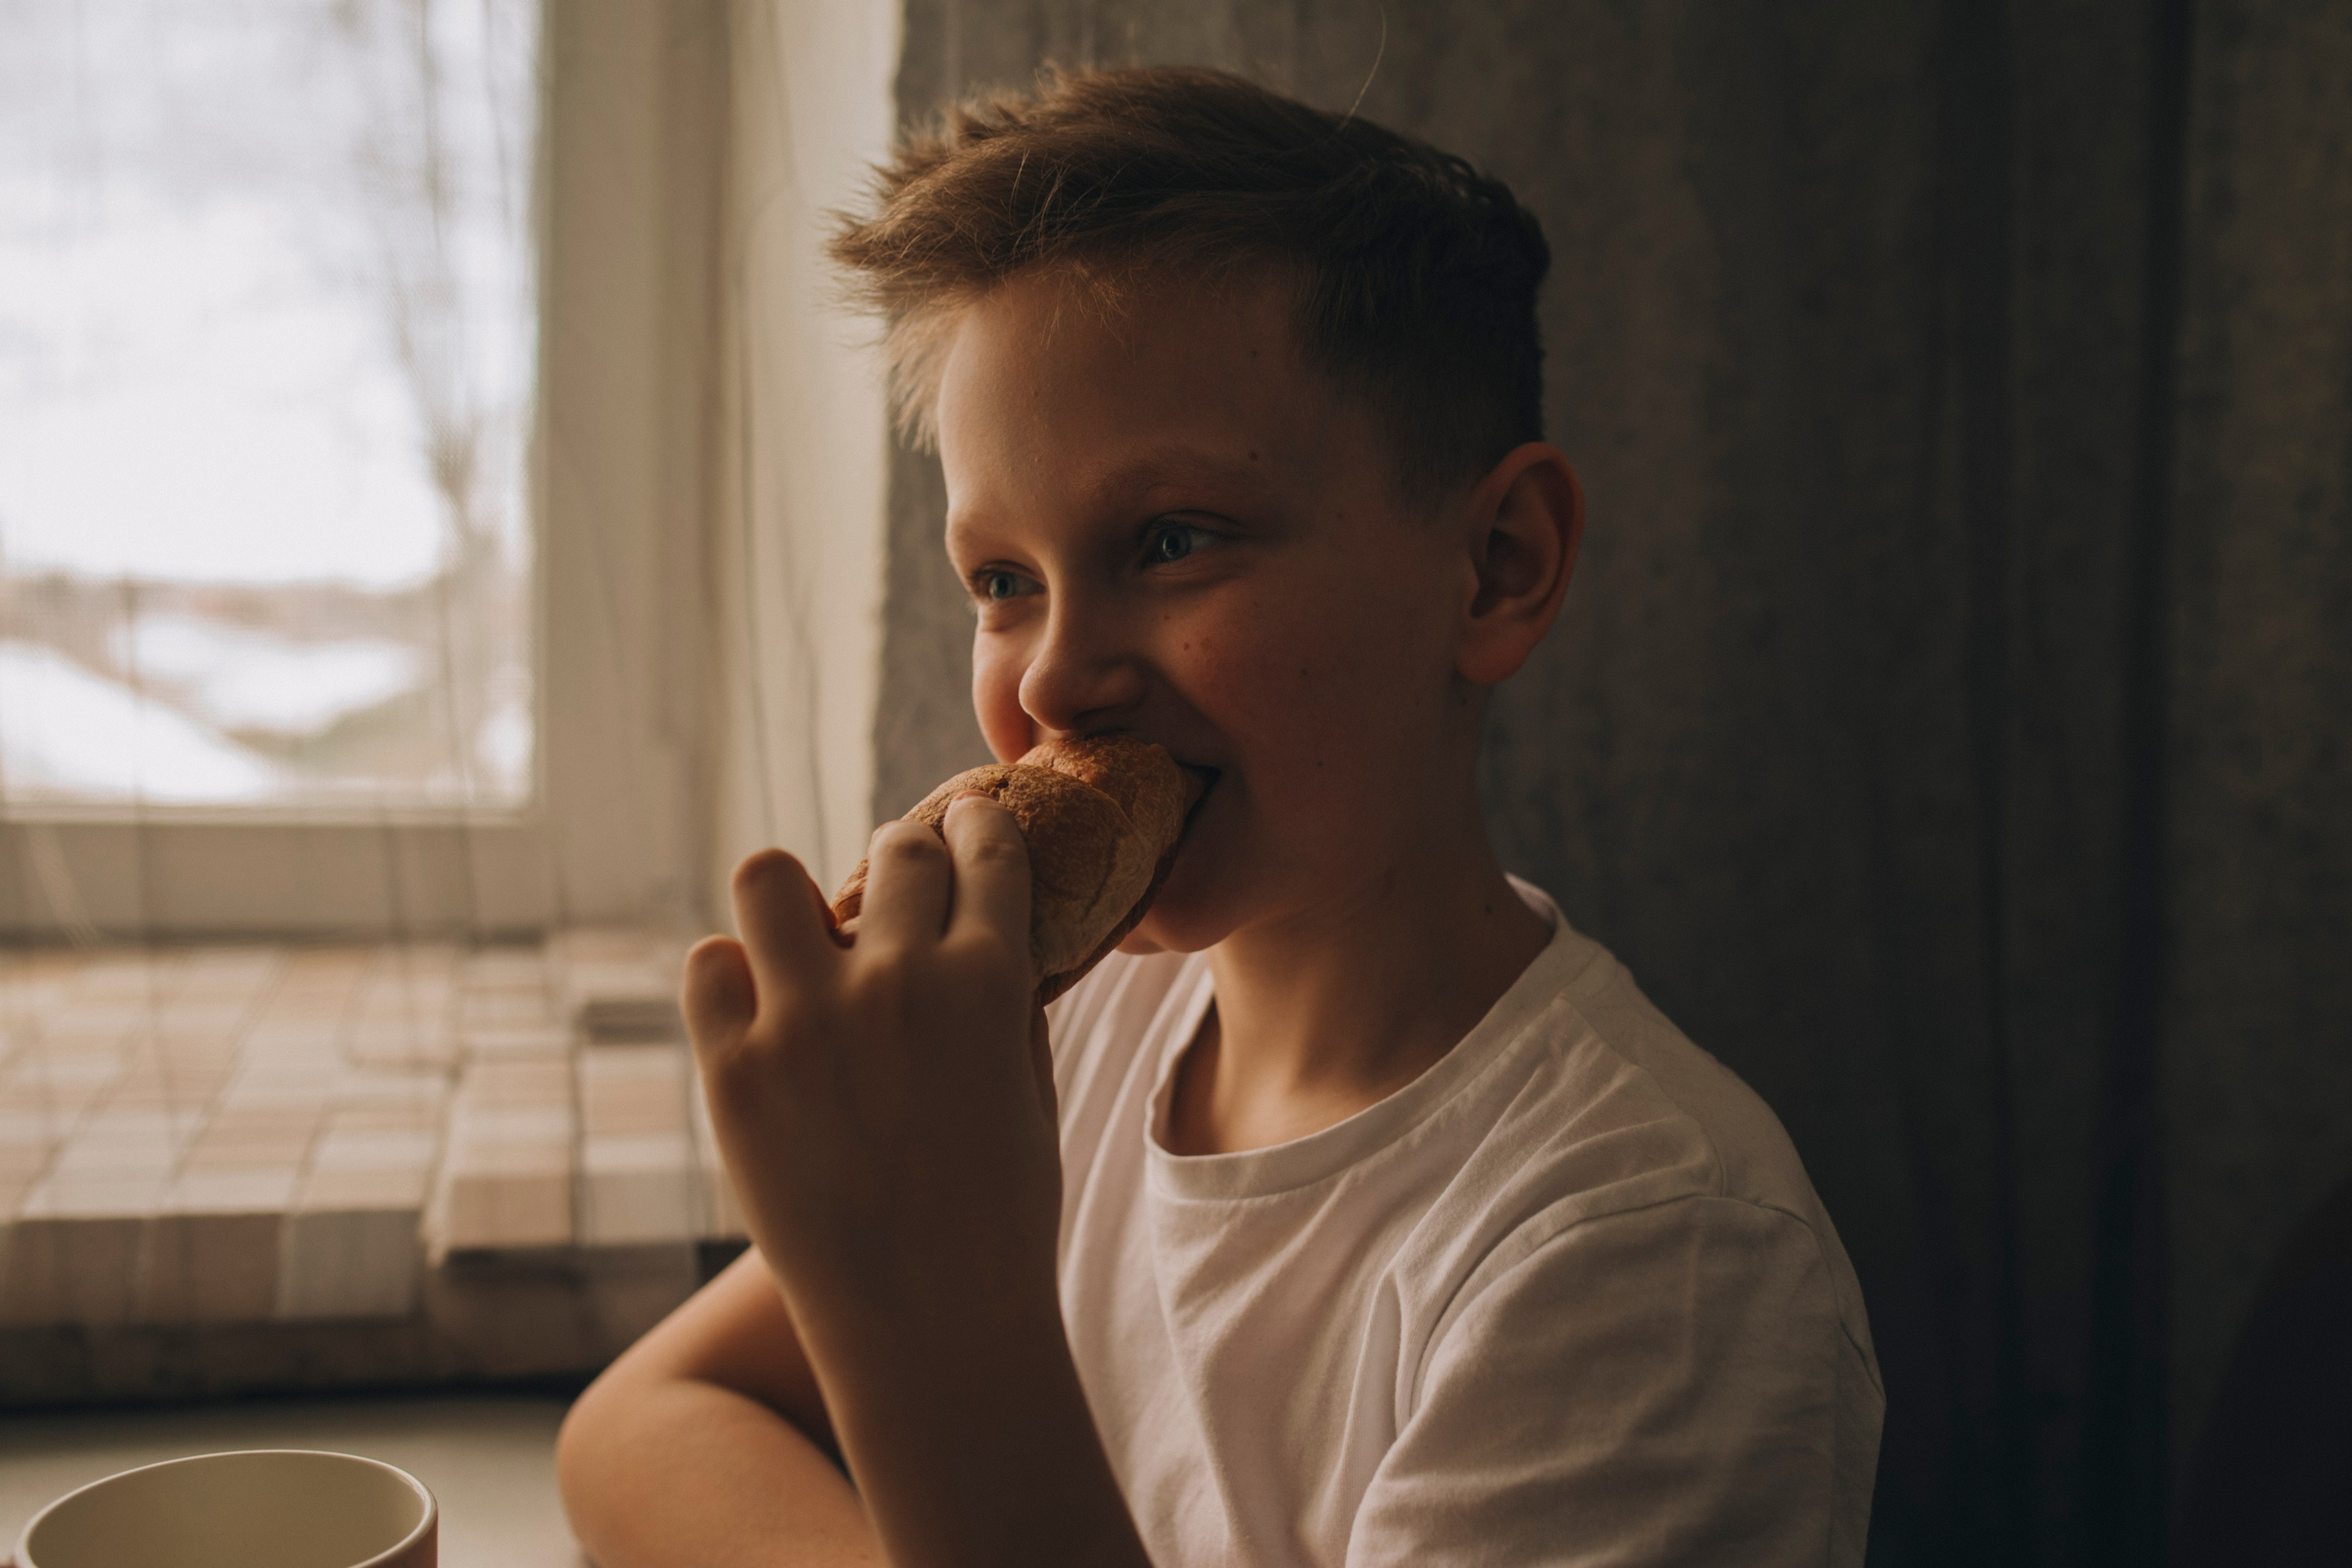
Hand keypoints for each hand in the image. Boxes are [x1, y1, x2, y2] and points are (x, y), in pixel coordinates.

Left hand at [681, 794, 1061, 1349]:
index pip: (984, 848)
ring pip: (768, 874)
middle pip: (894, 849)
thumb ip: (1004, 997)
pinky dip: (732, 981)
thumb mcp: (1030, 1086)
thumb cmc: (998, 1215)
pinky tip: (758, 1015)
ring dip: (792, 897)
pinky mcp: (734, 1070)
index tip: (967, 826)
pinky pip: (708, 968)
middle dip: (901, 857)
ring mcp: (807, 1022)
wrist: (930, 1325)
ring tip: (802, 937)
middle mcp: (898, 981)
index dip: (976, 828)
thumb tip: (976, 926)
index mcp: (991, 980)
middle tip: (891, 887)